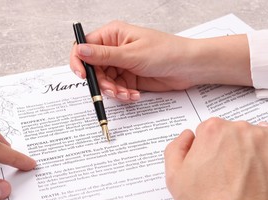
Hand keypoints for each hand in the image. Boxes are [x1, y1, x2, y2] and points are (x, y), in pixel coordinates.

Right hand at [70, 21, 251, 101]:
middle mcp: (115, 49)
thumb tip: (80, 50)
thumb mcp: (132, 54)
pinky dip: (123, 95)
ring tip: (128, 94)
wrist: (188, 67)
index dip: (79, 62)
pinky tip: (134, 95)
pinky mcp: (129, 78)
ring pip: (105, 82)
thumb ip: (104, 55)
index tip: (83, 76)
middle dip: (102, 83)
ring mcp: (122, 64)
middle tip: (114, 90)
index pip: (84, 46)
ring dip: (114, 91)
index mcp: (113, 35)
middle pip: (94, 69)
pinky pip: (118, 89)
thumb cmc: (166, 51)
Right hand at [164, 118, 267, 199]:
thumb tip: (188, 135)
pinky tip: (263, 178)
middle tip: (229, 176)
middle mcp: (240, 128)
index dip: (209, 150)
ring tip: (247, 180)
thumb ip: (176, 148)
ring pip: (255, 140)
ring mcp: (266, 138)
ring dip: (252, 153)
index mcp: (213, 130)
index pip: (210, 132)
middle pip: (233, 133)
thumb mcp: (175, 177)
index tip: (213, 167)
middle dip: (230, 149)